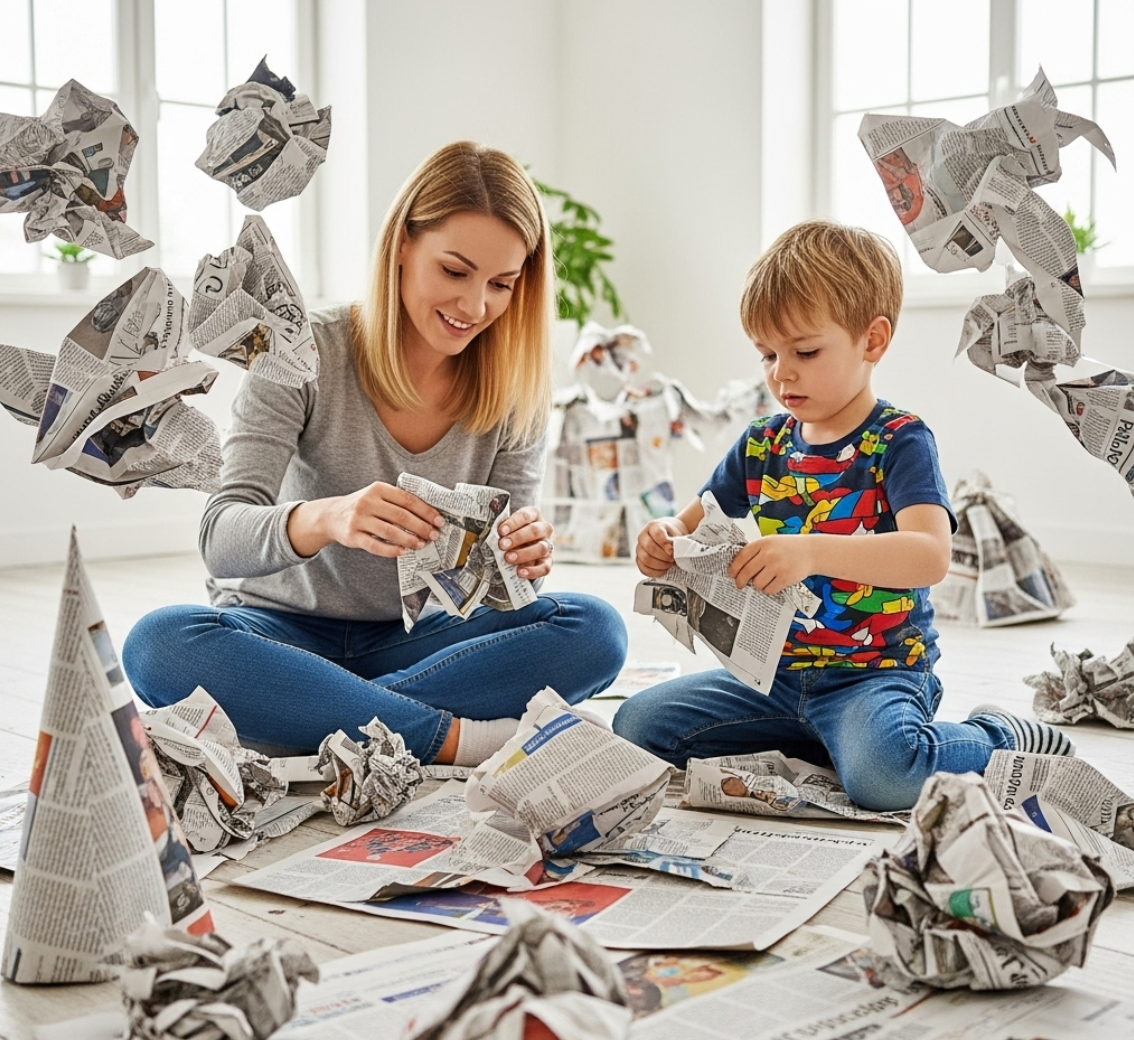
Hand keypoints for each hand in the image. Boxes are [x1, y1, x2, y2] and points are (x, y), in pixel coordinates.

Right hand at [309, 482, 443, 557]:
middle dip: (421, 527)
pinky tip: (403, 552)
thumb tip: (428, 516)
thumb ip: (398, 502)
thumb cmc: (363, 507)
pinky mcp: (353, 536)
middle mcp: (368, 502)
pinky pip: (375, 545)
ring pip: (390, 531)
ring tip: (421, 545)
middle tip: (434, 535)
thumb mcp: (377, 496)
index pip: (408, 500)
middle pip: (401, 516)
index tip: (439, 521)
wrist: (331, 515)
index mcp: (378, 489)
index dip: (426, 511)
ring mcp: (359, 519)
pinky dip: (391, 550)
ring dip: (409, 540)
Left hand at [497, 506, 553, 578]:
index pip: (525, 515)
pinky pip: (545, 567)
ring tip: (508, 558)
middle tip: (502, 545)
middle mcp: (544, 529)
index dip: (513, 523)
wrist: (521, 548)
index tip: (501, 531)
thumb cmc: (511, 534)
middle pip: (534, 531)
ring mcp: (548, 545)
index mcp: (534, 515)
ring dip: (524, 554)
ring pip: (541, 548)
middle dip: (517, 538)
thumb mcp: (508, 528)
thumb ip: (502, 530)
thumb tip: (489, 536)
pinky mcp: (548, 561)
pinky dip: (533, 571)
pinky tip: (520, 572)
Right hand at [635, 518, 686, 576]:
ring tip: (670, 564)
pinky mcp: (639, 559)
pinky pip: (643, 569)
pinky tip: (664, 570)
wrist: (669, 535)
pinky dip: (655, 572)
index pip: (657, 533)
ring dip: (660, 565)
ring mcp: (639, 548)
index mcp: (653, 526)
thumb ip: (675, 542)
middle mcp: (643, 536)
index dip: (664, 543)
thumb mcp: (676, 534)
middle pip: (649, 547)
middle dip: (664, 556)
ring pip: (645, 559)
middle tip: (673, 559)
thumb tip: (673, 553)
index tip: (672, 550)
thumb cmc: (673, 534)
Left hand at [728, 535, 812, 596]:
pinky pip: (769, 590)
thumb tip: (737, 567)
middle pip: (746, 572)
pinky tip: (772, 584)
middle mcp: (768, 554)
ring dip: (758, 585)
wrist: (811, 551)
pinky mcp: (786, 578)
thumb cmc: (788, 548)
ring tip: (763, 581)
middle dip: (740, 581)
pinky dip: (768, 589)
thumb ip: (756, 551)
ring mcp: (777, 566)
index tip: (732, 574)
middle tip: (740, 584)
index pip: (741, 557)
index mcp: (762, 543)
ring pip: (757, 583)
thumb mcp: (771, 542)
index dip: (734, 568)